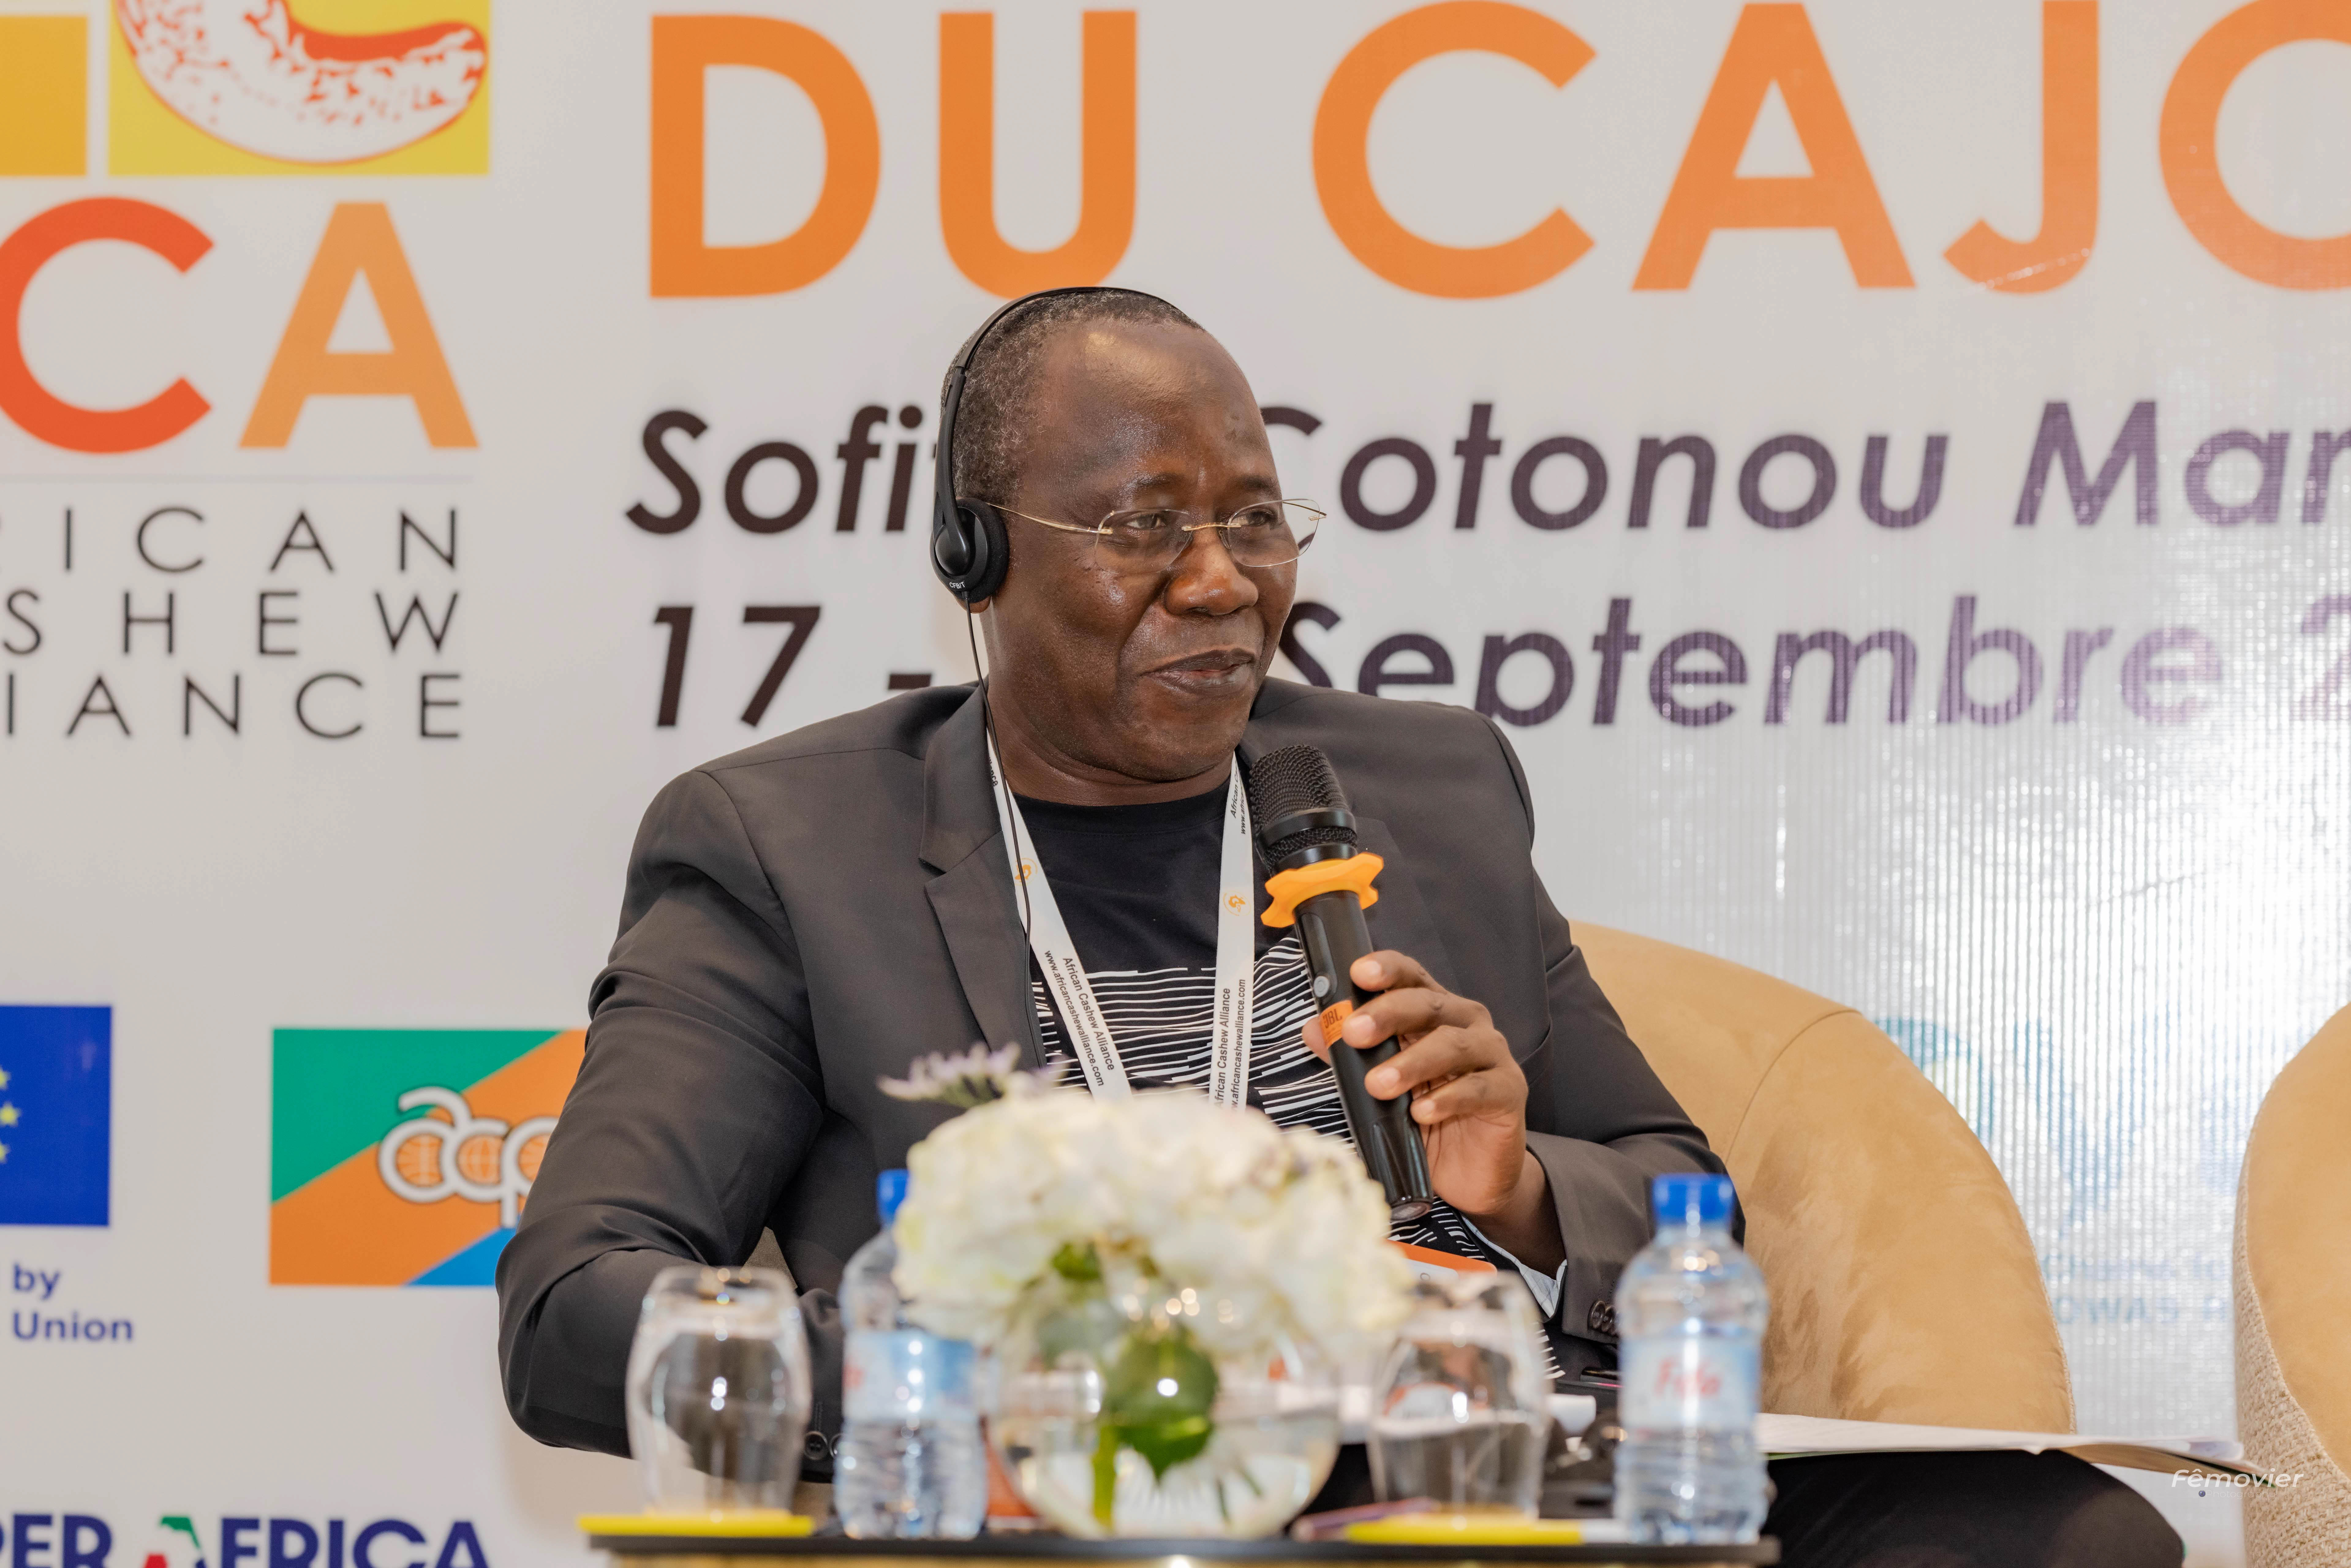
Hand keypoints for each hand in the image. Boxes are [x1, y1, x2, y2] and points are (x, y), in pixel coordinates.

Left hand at [1301, 950, 1562, 1272]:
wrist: (1469, 1173)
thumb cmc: (1424, 1118)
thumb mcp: (1382, 1086)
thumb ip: (1351, 1056)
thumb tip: (1313, 1028)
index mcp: (1436, 1012)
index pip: (1412, 978)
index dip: (1388, 970)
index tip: (1358, 973)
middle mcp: (1468, 1024)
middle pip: (1429, 1005)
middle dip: (1388, 1014)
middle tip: (1353, 1033)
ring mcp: (1493, 1056)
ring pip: (1453, 1045)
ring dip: (1411, 1063)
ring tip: (1378, 1085)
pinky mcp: (1509, 1092)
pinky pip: (1478, 1089)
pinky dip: (1447, 1099)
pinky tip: (1422, 1112)